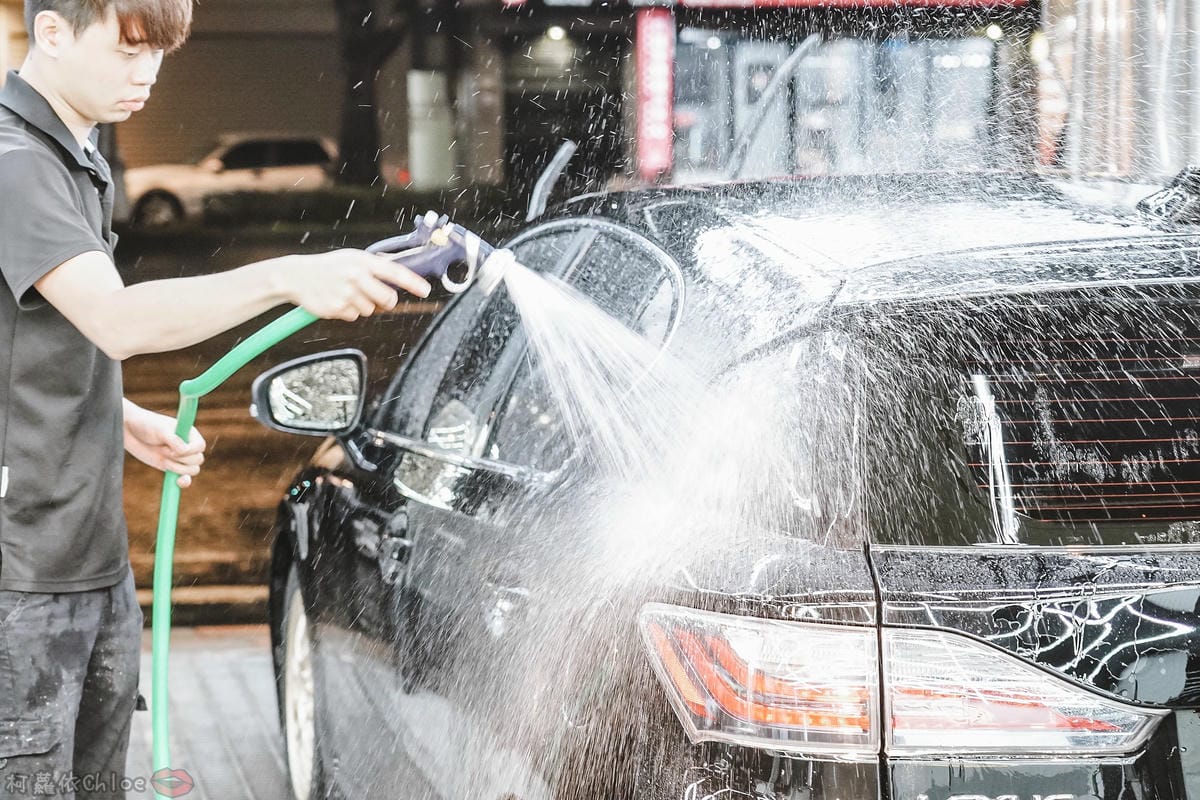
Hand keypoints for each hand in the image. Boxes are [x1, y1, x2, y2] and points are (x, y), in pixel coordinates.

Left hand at [123, 403, 206, 488]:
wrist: (130, 431)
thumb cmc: (146, 425)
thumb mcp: (161, 429)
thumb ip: (174, 440)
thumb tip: (184, 452)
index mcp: (189, 433)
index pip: (200, 446)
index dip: (191, 450)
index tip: (174, 449)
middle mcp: (187, 446)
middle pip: (198, 460)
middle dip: (181, 459)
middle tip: (164, 450)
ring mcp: (179, 458)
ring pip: (192, 470)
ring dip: (177, 468)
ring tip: (162, 458)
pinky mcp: (171, 468)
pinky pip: (184, 479)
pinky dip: (183, 482)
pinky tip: (178, 482)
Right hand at [282, 250, 432, 321]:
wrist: (296, 276)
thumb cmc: (329, 267)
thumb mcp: (352, 259)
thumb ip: (375, 268)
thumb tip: (400, 280)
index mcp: (362, 261)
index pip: (395, 272)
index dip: (413, 282)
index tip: (425, 290)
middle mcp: (356, 276)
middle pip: (388, 299)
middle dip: (387, 302)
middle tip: (377, 297)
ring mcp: (346, 293)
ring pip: (371, 310)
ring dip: (364, 306)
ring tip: (347, 293)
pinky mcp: (337, 308)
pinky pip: (354, 317)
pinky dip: (349, 312)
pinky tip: (337, 300)